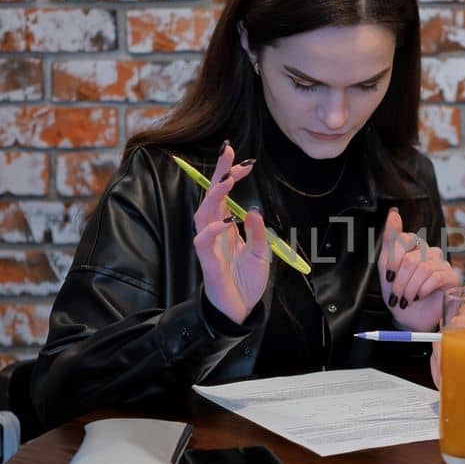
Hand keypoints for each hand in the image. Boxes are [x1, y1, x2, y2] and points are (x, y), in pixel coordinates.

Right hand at [192, 142, 269, 324]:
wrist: (239, 310)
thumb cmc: (246, 282)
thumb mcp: (261, 253)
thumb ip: (257, 232)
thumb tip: (253, 209)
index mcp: (227, 227)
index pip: (224, 196)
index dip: (228, 176)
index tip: (240, 159)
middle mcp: (215, 232)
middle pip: (211, 198)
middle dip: (218, 174)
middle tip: (229, 153)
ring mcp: (209, 245)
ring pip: (203, 214)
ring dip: (215, 197)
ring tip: (227, 180)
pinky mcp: (207, 261)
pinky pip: (203, 241)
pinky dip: (213, 229)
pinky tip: (226, 220)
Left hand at [377, 207, 458, 333]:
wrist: (411, 318)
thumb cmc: (400, 293)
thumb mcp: (387, 268)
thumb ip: (390, 240)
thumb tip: (393, 213)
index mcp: (413, 245)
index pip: (403, 239)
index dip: (393, 260)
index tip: (388, 276)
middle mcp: (428, 250)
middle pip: (410, 259)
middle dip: (400, 282)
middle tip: (397, 295)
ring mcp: (441, 263)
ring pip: (422, 268)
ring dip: (410, 289)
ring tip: (407, 299)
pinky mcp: (451, 277)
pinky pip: (435, 277)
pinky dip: (423, 290)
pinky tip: (421, 296)